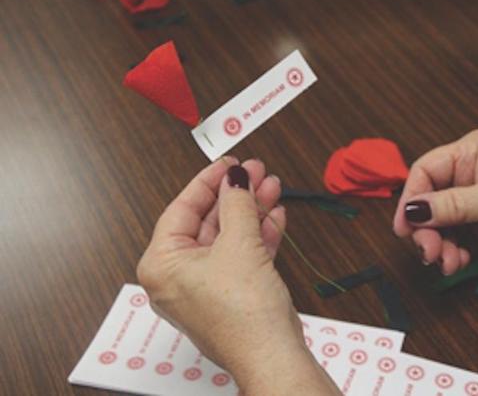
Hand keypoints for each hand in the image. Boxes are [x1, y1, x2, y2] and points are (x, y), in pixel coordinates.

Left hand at [137, 158, 338, 394]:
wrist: (272, 354)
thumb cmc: (243, 313)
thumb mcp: (239, 243)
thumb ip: (237, 202)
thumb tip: (236, 177)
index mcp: (162, 265)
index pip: (182, 209)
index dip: (208, 182)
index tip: (228, 164)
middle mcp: (177, 277)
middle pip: (208, 222)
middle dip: (236, 195)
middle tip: (255, 172)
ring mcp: (204, 287)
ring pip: (228, 237)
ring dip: (252, 212)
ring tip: (271, 187)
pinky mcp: (229, 294)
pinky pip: (240, 256)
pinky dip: (258, 236)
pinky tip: (275, 215)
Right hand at [393, 130, 477, 274]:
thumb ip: (453, 205)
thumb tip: (413, 210)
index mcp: (471, 153)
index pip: (425, 171)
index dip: (411, 199)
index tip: (405, 226)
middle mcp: (467, 175)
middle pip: (426, 202)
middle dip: (425, 230)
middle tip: (429, 252)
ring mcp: (471, 203)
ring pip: (435, 225)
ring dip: (437, 246)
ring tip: (449, 262)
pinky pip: (451, 240)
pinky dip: (450, 253)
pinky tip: (460, 262)